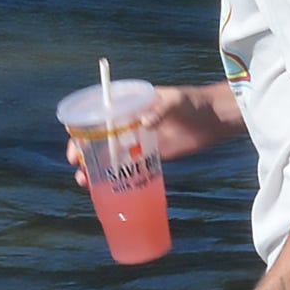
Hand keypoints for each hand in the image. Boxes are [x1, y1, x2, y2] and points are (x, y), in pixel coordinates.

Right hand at [64, 84, 241, 187]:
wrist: (214, 119)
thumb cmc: (193, 102)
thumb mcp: (176, 100)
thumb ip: (160, 109)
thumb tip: (145, 123)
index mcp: (129, 105)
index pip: (98, 115)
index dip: (82, 128)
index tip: (75, 142)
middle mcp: (128, 123)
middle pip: (98, 138)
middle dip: (84, 152)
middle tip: (78, 167)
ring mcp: (138, 141)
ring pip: (109, 155)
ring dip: (95, 169)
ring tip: (85, 182)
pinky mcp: (150, 157)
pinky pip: (128, 168)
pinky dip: (115, 178)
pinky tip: (105, 189)